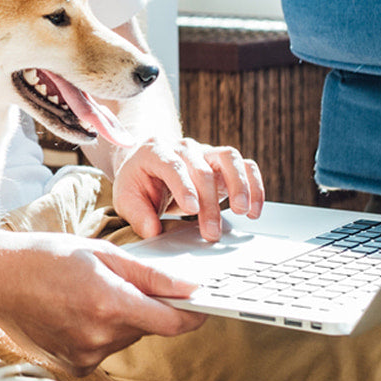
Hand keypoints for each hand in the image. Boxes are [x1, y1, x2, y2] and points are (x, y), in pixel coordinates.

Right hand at [0, 228, 206, 373]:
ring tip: (89, 294)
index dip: (192, 314)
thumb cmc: (45, 257)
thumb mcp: (100, 253)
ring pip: (127, 338)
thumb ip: (148, 275)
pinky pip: (105, 349)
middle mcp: (100, 337)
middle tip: (119, 281)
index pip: (171, 322)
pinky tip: (76, 312)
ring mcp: (86, 356)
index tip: (203, 304)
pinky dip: (102, 332)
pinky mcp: (75, 366)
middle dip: (146, 307)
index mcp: (109, 304)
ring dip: (122, 319)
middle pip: (148, 328)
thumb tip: (190, 288)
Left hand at [111, 137, 263, 241]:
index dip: (184, 186)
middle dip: (209, 202)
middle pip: (202, 168)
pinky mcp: (222, 163)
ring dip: (240, 185)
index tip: (192, 210)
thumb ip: (137, 214)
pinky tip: (255, 210)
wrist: (149, 164)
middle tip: (211, 233)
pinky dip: (254, 185)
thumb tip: (153, 231)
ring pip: (229, 157)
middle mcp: (184, 147)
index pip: (173, 165)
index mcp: (156, 151)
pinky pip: (244, 166)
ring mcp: (205, 152)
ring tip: (243, 212)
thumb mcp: (126, 197)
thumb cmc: (138, 181)